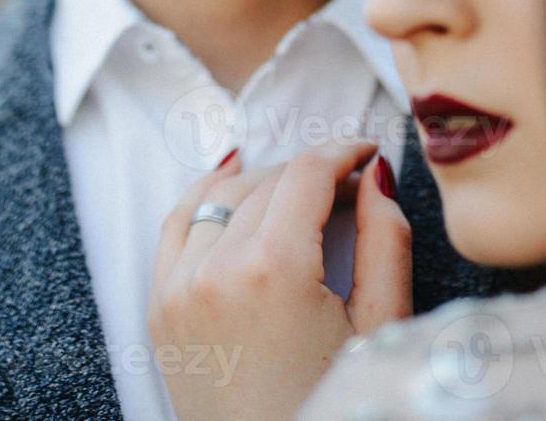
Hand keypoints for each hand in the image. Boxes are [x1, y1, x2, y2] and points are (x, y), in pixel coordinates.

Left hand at [148, 142, 412, 420]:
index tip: (366, 152)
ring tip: (299, 192)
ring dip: (261, 183)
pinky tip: (231, 184)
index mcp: (274, 269)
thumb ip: (386, 242)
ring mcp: (177, 288)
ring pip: (218, 195)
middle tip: (348, 184)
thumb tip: (376, 179)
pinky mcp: (159, 308)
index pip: (307, 173)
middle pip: (266, 181)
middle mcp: (215, 269)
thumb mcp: (379, 329)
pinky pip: (175, 226)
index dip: (342, 151)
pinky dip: (204, 199)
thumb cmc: (330, 405)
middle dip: (311, 171)